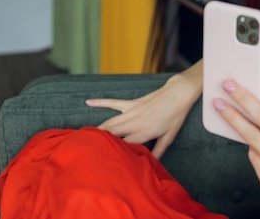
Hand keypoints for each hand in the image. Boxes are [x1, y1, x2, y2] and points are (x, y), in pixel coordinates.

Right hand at [85, 70, 201, 158]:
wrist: (178, 94)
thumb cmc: (175, 116)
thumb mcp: (169, 137)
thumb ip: (158, 151)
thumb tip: (151, 164)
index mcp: (143, 133)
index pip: (123, 146)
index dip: (112, 154)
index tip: (102, 161)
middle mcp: (134, 123)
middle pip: (111, 135)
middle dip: (98, 143)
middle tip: (84, 151)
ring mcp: (131, 111)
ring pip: (109, 122)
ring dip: (96, 129)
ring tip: (82, 137)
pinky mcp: (131, 103)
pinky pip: (112, 102)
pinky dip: (100, 102)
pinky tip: (88, 102)